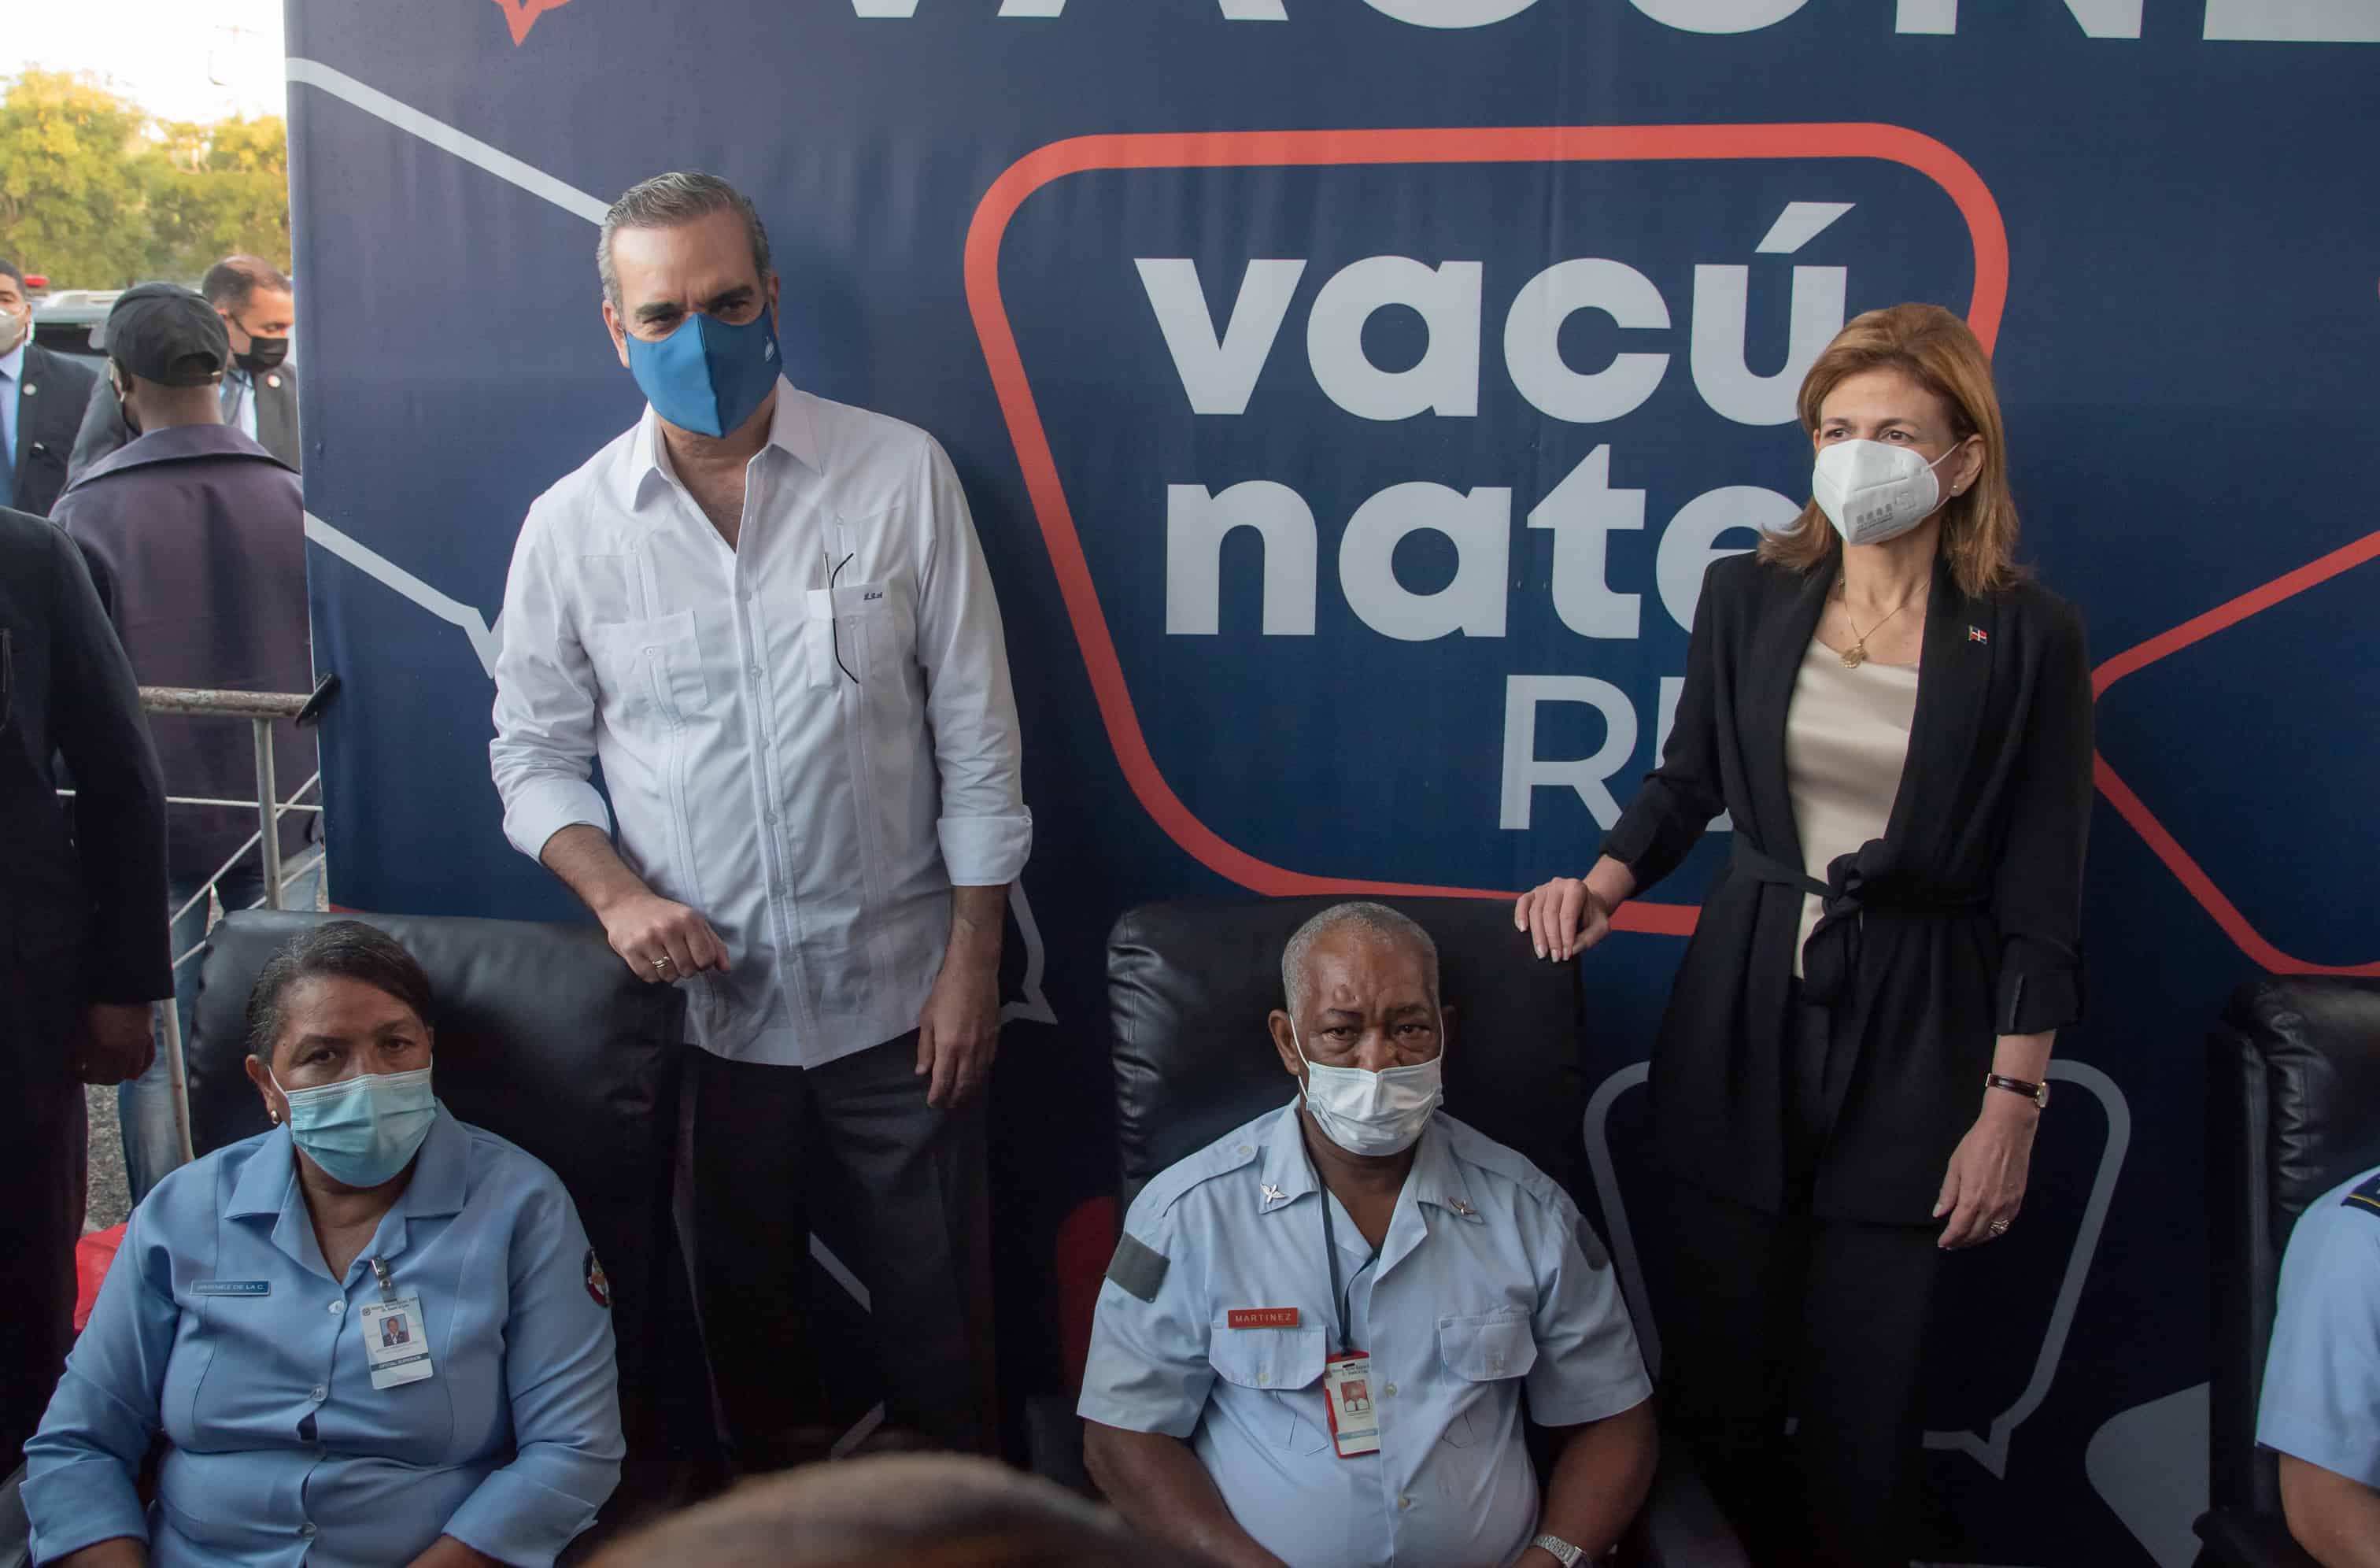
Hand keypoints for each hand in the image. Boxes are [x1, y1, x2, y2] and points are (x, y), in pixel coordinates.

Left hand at [78, 1002, 155, 1085]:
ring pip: (132, 1074)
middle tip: (94, 1072)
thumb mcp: (81, 1030)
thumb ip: (79, 1052)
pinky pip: (148, 1062)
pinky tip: (131, 1066)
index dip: (84, 1076)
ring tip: (112, 1068)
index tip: (79, 1072)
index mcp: (103, 1049)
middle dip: (102, 1078)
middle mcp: (124, 1052)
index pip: (94, 1076)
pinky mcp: (150, 1039)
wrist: (121, 987)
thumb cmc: (96, 1006)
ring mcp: (139, 1046)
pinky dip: (139, 1067)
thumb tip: (78, 1066)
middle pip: (114, 1079)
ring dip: (120, 1074)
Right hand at [597, 891, 729, 984]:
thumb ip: (714, 945)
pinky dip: (653, 974)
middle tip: (677, 957)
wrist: (626, 905)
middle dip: (686, 969)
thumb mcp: (694, 922)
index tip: (694, 956)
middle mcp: (668, 928)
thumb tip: (726, 969)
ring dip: (669, 973)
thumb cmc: (666, 916)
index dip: (703, 964)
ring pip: (669, 976)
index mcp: (688, 920)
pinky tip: (650, 960)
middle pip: (688, 970)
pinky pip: (650, 977)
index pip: (706, 959)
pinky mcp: (631, 950)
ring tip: (663, 958)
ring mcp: (648, 939)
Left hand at [916, 956, 998, 1109]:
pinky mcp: (995, 1038)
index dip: (937, 1096)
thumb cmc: (945, 993)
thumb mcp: (927, 1019)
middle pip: (963, 1084)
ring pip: (978, 1077)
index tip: (933, 1104)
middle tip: (947, 1106)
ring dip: (969, 1091)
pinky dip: (981, 1075)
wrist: (974, 973)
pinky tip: (976, 1077)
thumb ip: (925, 1048)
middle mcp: (968, 1050)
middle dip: (954, 1099)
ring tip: (961, 1098)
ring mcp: (984, 1045)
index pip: (943, 1081)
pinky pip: (989, 1064)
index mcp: (948, 1046)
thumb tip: (923, 1072)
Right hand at [1514, 877, 1610, 961]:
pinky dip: (1520, 915)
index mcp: (1576, 888)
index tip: (1567, 955)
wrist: (1586, 904)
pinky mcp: (1532, 894)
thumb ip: (1589, 938)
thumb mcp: (1600, 928)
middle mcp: (1558, 884)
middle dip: (1552, 938)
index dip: (1566, 937)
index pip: (1567, 915)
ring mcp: (1543, 888)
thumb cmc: (1592, 917)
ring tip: (1542, 953)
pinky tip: (1522, 930)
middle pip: (1550, 913)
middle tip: (1554, 958)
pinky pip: (1522, 902)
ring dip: (1537, 935)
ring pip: (1535, 911)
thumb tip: (1570, 950)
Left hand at [1934, 1093, 2037, 1248]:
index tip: (1943, 1243)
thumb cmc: (1978, 1144)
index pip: (1959, 1228)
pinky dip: (1994, 1231)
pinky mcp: (2018, 1200)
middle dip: (1962, 1242)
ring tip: (1966, 1240)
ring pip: (1992, 1232)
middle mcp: (1992, 1207)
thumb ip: (1948, 1193)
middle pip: (1976, 1234)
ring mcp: (2007, 1205)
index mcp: (1973, 1199)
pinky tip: (1986, 1229)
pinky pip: (2005, 1224)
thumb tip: (1939, 1212)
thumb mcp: (1955, 1166)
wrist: (2008, 1131)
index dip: (1950, 1238)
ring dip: (1978, 1239)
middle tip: (1952, 1244)